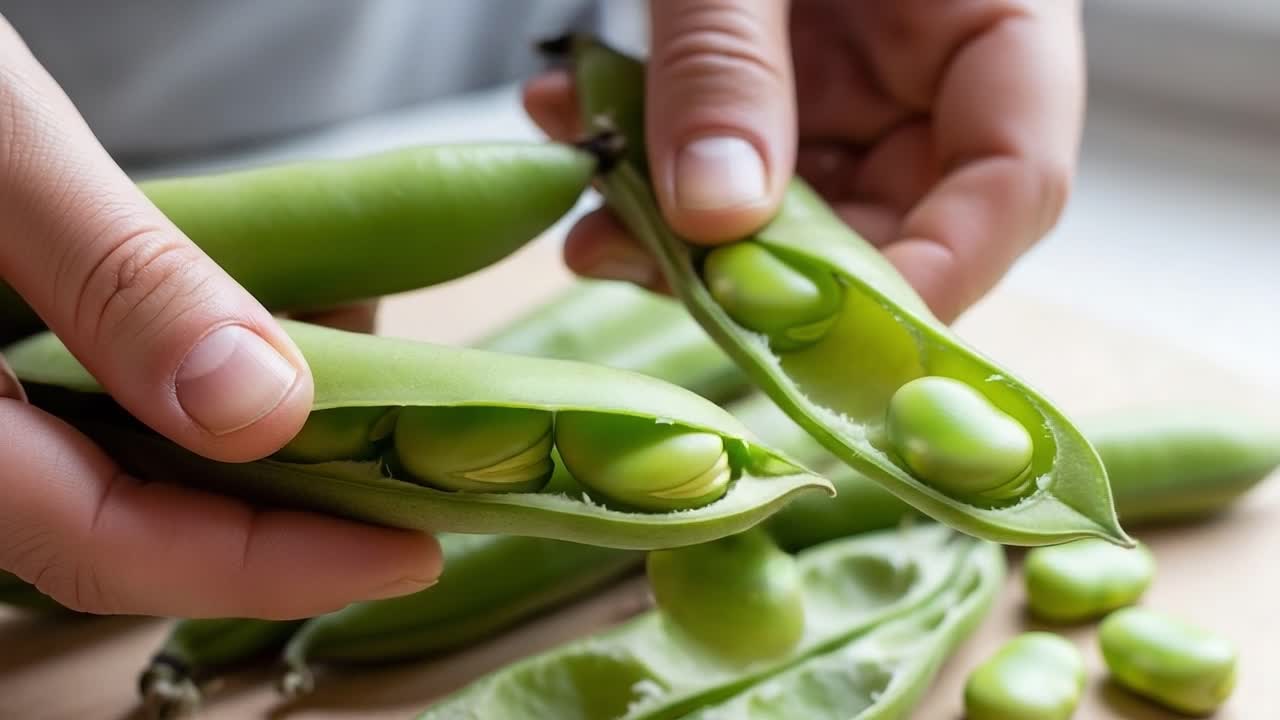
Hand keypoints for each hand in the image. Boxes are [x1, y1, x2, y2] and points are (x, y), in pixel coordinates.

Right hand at [0, 18, 439, 618]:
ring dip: (250, 428)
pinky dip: (197, 364)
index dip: (271, 565)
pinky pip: (101, 389)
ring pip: (123, 460)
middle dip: (280, 501)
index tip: (412, 552)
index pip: (111, 545)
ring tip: (357, 368)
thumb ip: (117, 282)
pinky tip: (264, 318)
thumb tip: (264, 412)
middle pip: (128, 521)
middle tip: (410, 463)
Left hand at [525, 0, 1083, 322]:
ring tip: (592, 204)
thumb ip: (730, 62)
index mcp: (996, 11)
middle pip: (895, 218)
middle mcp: (937, 62)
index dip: (932, 279)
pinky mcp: (784, 73)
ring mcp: (859, 73)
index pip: (1013, 181)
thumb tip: (712, 220)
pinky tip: (576, 127)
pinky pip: (733, 151)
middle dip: (770, 267)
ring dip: (687, 224)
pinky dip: (653, 158)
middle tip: (655, 270)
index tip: (817, 339)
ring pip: (798, 204)